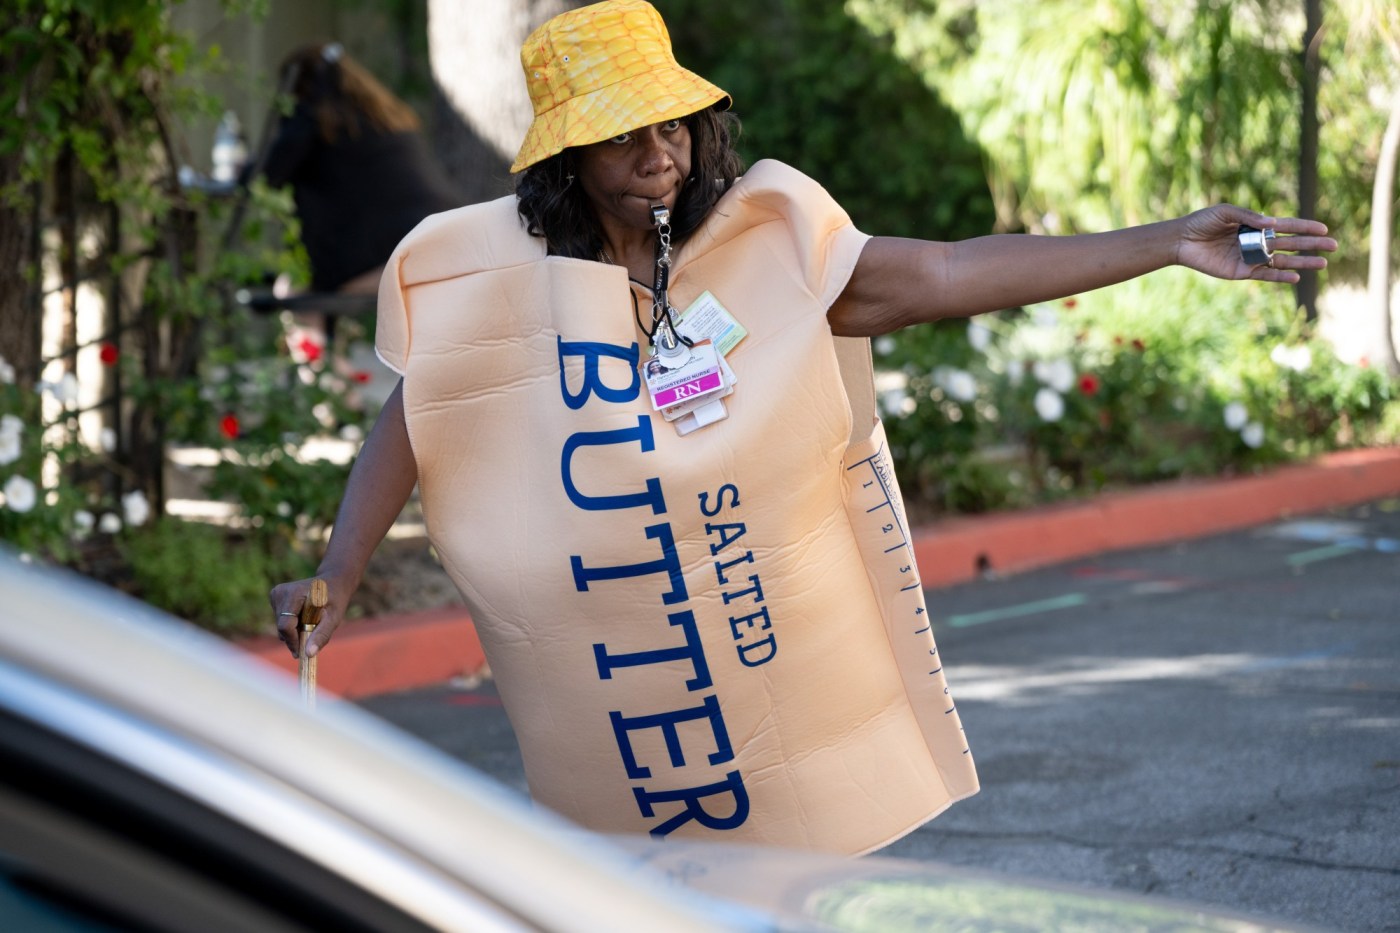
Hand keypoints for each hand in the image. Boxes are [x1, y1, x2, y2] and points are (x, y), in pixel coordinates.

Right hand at [268, 573, 351, 658]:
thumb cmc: (336, 599)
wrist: (334, 582)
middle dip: (295, 637)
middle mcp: (280, 592)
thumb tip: (309, 654)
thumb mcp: (334, 618)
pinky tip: (305, 618)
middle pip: (282, 627)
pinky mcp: (275, 597)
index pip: (285, 625)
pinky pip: (281, 621)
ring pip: (280, 626)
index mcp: (294, 593)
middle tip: (312, 637)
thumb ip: (322, 635)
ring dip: (294, 631)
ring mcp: (276, 594)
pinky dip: (292, 625)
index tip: (302, 652)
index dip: (293, 641)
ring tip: (311, 623)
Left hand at [1176, 205, 1336, 282]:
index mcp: (1255, 225)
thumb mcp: (1225, 212)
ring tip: (1322, 263)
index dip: (1305, 227)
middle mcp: (1257, 241)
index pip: (1286, 226)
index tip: (1324, 228)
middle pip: (1290, 244)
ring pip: (1282, 261)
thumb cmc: (1202, 222)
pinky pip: (1264, 274)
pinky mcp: (1240, 271)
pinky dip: (1279, 277)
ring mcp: (1250, 257)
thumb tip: (1273, 223)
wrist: (1181, 240)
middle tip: (1334, 246)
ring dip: (1302, 263)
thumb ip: (1248, 216)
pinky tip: (1295, 278)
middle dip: (1312, 244)